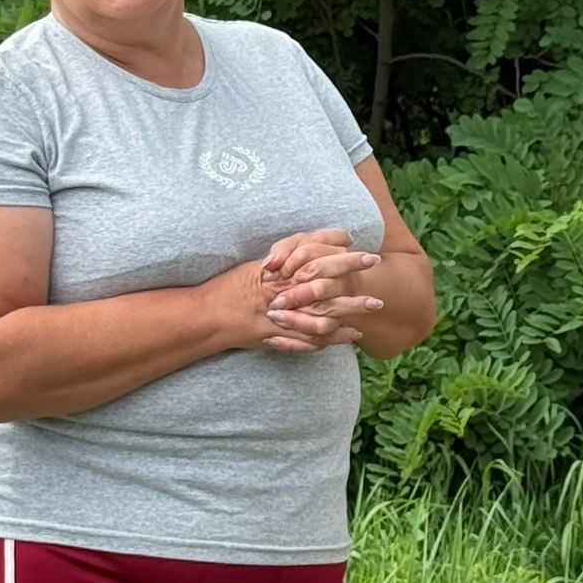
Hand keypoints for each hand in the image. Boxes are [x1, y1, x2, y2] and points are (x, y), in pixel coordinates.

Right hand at [217, 231, 384, 354]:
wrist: (207, 317)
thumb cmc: (228, 289)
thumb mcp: (253, 269)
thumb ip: (279, 261)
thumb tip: (303, 251)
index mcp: (276, 275)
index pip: (312, 258)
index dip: (334, 252)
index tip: (354, 242)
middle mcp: (282, 295)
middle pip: (325, 284)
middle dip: (351, 276)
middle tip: (376, 266)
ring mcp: (283, 319)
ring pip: (324, 314)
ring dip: (350, 309)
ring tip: (374, 305)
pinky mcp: (280, 337)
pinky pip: (312, 340)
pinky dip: (333, 338)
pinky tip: (352, 334)